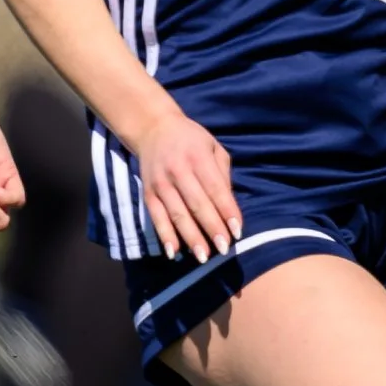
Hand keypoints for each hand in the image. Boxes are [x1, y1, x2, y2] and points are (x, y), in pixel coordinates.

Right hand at [134, 107, 239, 263]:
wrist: (153, 128)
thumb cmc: (190, 139)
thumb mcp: (213, 147)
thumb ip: (222, 174)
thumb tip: (229, 206)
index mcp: (198, 157)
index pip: (215, 189)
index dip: (227, 211)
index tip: (237, 232)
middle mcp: (178, 171)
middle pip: (197, 204)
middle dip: (212, 228)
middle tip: (224, 249)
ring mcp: (161, 183)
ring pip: (177, 214)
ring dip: (191, 237)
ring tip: (203, 256)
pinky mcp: (148, 193)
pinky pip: (156, 217)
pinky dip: (164, 235)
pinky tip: (174, 251)